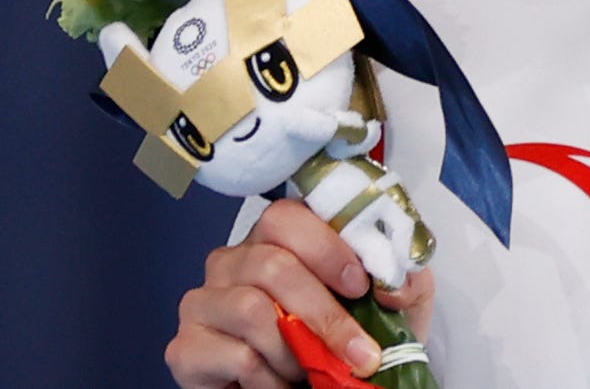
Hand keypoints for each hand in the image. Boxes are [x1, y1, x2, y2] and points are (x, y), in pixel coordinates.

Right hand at [165, 198, 435, 388]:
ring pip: (252, 311)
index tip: (360, 285)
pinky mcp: (186, 348)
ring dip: (298, 351)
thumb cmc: (351, 336)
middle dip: (324, 314)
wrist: (321, 387)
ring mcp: (203, 302)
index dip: (325, 248)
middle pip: (272, 266)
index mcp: (277, 238)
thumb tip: (394, 281)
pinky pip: (236, 356)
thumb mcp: (392, 303)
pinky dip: (273, 379)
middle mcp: (232, 261)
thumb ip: (403, 279)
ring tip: (314, 371)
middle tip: (360, 353)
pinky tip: (283, 385)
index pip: (286, 217)